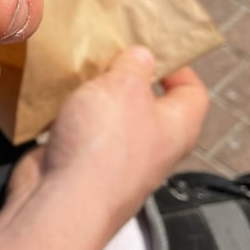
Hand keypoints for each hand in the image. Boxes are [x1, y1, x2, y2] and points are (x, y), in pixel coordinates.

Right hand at [6, 47, 208, 228]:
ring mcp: (117, 158)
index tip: (154, 50)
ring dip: (94, 94)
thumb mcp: (125, 87)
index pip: (193, 93)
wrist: (64, 200)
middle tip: (107, 54)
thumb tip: (143, 56)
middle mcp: (153, 146)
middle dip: (126, 77)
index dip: (178, 68)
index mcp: (176, 127)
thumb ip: (135, 65)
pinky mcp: (84, 164)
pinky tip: (56, 98)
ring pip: (111, 116)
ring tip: (78, 71)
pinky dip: (71, 113)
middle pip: (147, 103)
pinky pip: (82, 130)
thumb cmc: (105, 143)